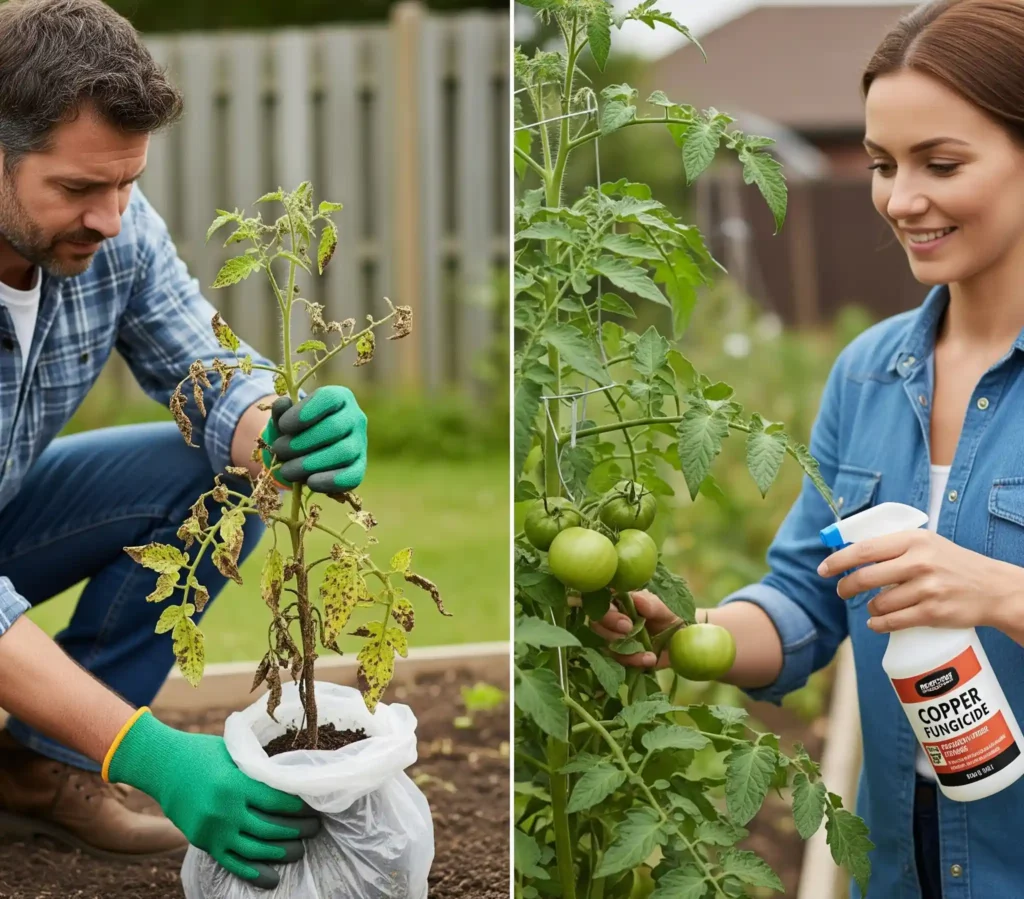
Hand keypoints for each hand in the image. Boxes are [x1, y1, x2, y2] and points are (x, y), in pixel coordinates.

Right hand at [105, 709, 319, 888]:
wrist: (163, 766)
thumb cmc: (203, 752)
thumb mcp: (235, 753)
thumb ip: (258, 769)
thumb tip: (293, 780)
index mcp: (236, 784)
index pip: (278, 801)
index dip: (302, 807)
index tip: (317, 807)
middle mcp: (225, 811)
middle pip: (271, 828)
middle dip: (299, 830)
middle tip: (316, 828)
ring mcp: (214, 831)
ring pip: (256, 850)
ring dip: (283, 853)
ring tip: (301, 848)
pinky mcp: (205, 843)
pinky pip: (233, 864)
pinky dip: (255, 874)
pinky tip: (273, 878)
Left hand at [260, 385, 367, 494]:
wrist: (304, 450)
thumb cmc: (295, 428)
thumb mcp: (285, 416)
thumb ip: (281, 410)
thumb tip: (282, 404)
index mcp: (339, 397)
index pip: (328, 399)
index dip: (304, 412)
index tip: (283, 426)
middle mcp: (355, 417)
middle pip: (335, 428)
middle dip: (302, 442)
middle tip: (279, 450)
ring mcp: (360, 443)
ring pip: (343, 452)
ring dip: (310, 464)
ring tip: (287, 470)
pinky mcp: (359, 467)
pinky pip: (352, 476)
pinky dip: (330, 481)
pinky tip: (310, 482)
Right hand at [591, 589, 686, 667]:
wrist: (682, 644)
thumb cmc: (674, 620)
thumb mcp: (668, 611)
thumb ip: (654, 605)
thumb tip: (637, 599)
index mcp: (624, 601)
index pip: (604, 602)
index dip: (608, 612)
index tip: (627, 623)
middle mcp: (615, 618)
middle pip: (597, 623)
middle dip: (610, 631)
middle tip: (630, 634)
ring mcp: (616, 638)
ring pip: (605, 644)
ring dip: (625, 652)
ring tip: (650, 656)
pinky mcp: (620, 655)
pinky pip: (616, 661)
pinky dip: (632, 663)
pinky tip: (649, 661)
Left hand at [818, 528, 1019, 632]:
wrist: (993, 588)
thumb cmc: (952, 563)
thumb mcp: (926, 543)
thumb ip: (893, 546)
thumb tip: (850, 552)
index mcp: (914, 540)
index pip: (865, 549)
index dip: (839, 560)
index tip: (823, 569)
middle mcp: (919, 562)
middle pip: (866, 577)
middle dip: (846, 586)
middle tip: (841, 590)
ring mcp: (927, 588)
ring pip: (879, 602)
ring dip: (869, 607)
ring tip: (873, 606)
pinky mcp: (933, 612)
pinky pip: (893, 621)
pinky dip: (878, 624)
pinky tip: (876, 622)